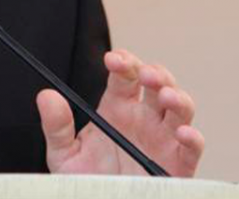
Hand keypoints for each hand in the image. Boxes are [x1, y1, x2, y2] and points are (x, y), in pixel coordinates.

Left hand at [36, 49, 204, 176]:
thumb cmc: (85, 180)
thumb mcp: (64, 153)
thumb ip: (57, 125)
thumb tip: (46, 96)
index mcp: (117, 108)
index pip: (124, 76)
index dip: (123, 62)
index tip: (113, 59)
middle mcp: (143, 119)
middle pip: (158, 85)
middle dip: (155, 73)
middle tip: (144, 73)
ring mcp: (163, 139)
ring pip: (180, 109)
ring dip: (177, 97)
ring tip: (165, 94)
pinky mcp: (178, 164)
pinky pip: (191, 149)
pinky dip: (192, 138)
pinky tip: (183, 132)